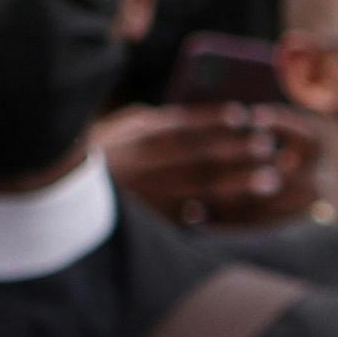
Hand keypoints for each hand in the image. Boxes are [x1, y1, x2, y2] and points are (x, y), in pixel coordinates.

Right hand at [96, 101, 318, 231]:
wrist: (67, 198)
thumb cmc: (102, 157)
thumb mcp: (121, 130)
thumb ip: (157, 122)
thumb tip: (200, 118)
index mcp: (136, 137)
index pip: (181, 124)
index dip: (215, 119)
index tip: (244, 114)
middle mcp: (145, 165)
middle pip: (199, 155)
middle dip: (237, 150)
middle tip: (267, 145)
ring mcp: (151, 196)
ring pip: (202, 189)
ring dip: (241, 184)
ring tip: (270, 179)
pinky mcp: (156, 222)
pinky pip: (194, 219)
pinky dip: (223, 214)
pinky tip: (247, 211)